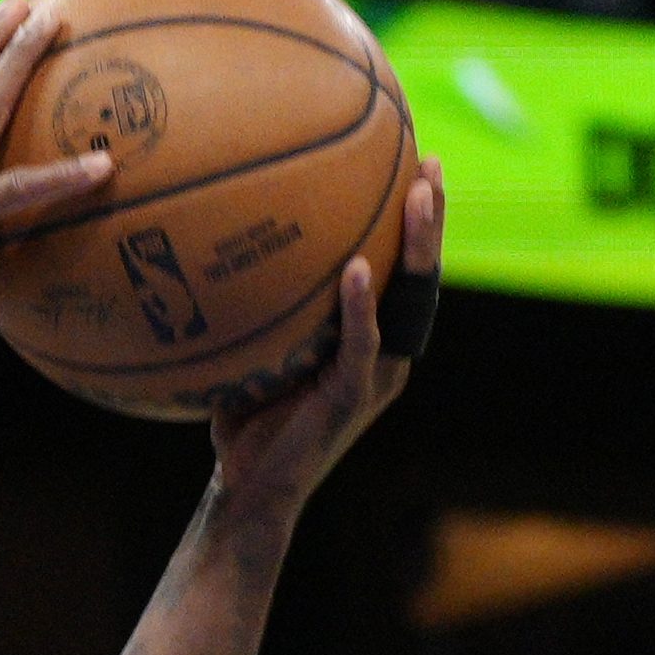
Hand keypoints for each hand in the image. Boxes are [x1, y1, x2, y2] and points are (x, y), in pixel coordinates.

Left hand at [208, 158, 442, 520]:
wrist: (247, 490)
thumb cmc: (247, 421)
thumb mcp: (258, 350)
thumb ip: (262, 305)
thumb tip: (224, 240)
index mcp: (373, 341)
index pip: (404, 273)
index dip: (416, 223)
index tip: (418, 165)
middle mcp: (386, 355)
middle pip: (421, 276)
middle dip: (430, 220)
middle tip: (430, 164)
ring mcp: (376, 376)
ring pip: (408, 302)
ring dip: (414, 248)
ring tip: (417, 196)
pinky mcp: (353, 397)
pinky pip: (362, 344)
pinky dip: (360, 307)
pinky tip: (356, 269)